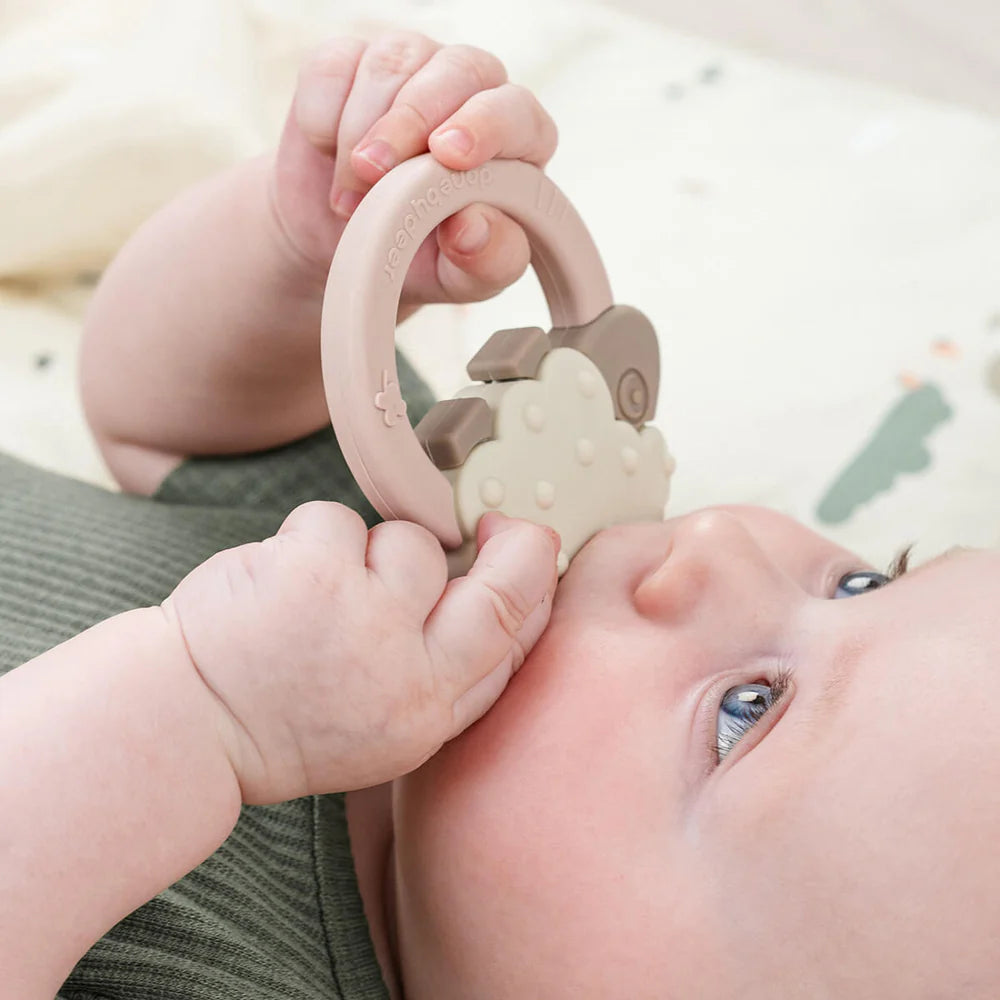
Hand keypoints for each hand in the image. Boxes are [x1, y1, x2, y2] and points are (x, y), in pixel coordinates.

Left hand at [163, 507, 558, 802]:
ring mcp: (366, 618)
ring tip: (319, 590)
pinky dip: (308, 539)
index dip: (534, 590)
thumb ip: (438, 675)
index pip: (516, 642)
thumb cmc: (281, 720)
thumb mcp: (381, 733)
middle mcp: (409, 672)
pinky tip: (278, 580)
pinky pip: (338, 521)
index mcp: (428, 714)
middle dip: (518, 546)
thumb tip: (484, 594)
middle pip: (504, 589)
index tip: (529, 555)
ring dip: (368, 550)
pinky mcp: (317, 572)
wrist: (186, 723)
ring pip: (411, 542)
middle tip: (499, 524)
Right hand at [269, 31, 557, 311]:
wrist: (344, 250)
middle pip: (456, 71)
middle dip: (410, 123)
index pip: (515, 112)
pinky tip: (330, 159)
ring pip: (391, 64)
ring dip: (360, 133)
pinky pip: (334, 68)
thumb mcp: (462, 279)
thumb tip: (474, 226)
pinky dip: (322, 118)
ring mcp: (411, 67)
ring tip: (354, 197)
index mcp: (517, 138)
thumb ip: (488, 259)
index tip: (447, 156)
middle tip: (374, 174)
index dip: (484, 126)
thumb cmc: (420, 258)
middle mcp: (471, 90)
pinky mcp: (350, 62)